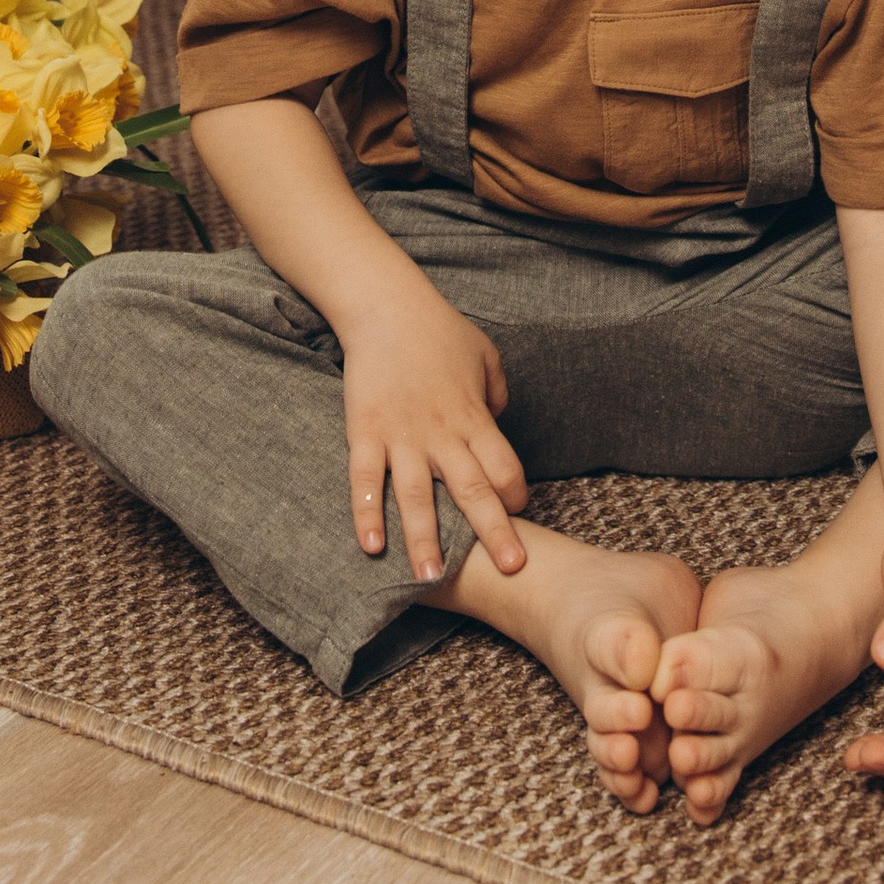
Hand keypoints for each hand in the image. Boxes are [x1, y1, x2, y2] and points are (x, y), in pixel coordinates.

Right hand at [341, 279, 528, 583]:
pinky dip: (367, 514)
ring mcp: (400, 435)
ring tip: (431, 578)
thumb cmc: (440, 331)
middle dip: (493, 531)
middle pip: (471, 488)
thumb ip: (497, 396)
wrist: (385, 306)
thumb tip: (499, 427)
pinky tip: (372, 547)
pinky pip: (365, 480)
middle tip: (511, 569)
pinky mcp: (365, 432)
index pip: (504, 466)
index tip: (518, 513)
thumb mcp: (486, 357)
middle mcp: (441, 432)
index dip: (515, 494)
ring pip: (415, 496)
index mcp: (474, 415)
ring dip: (424, 538)